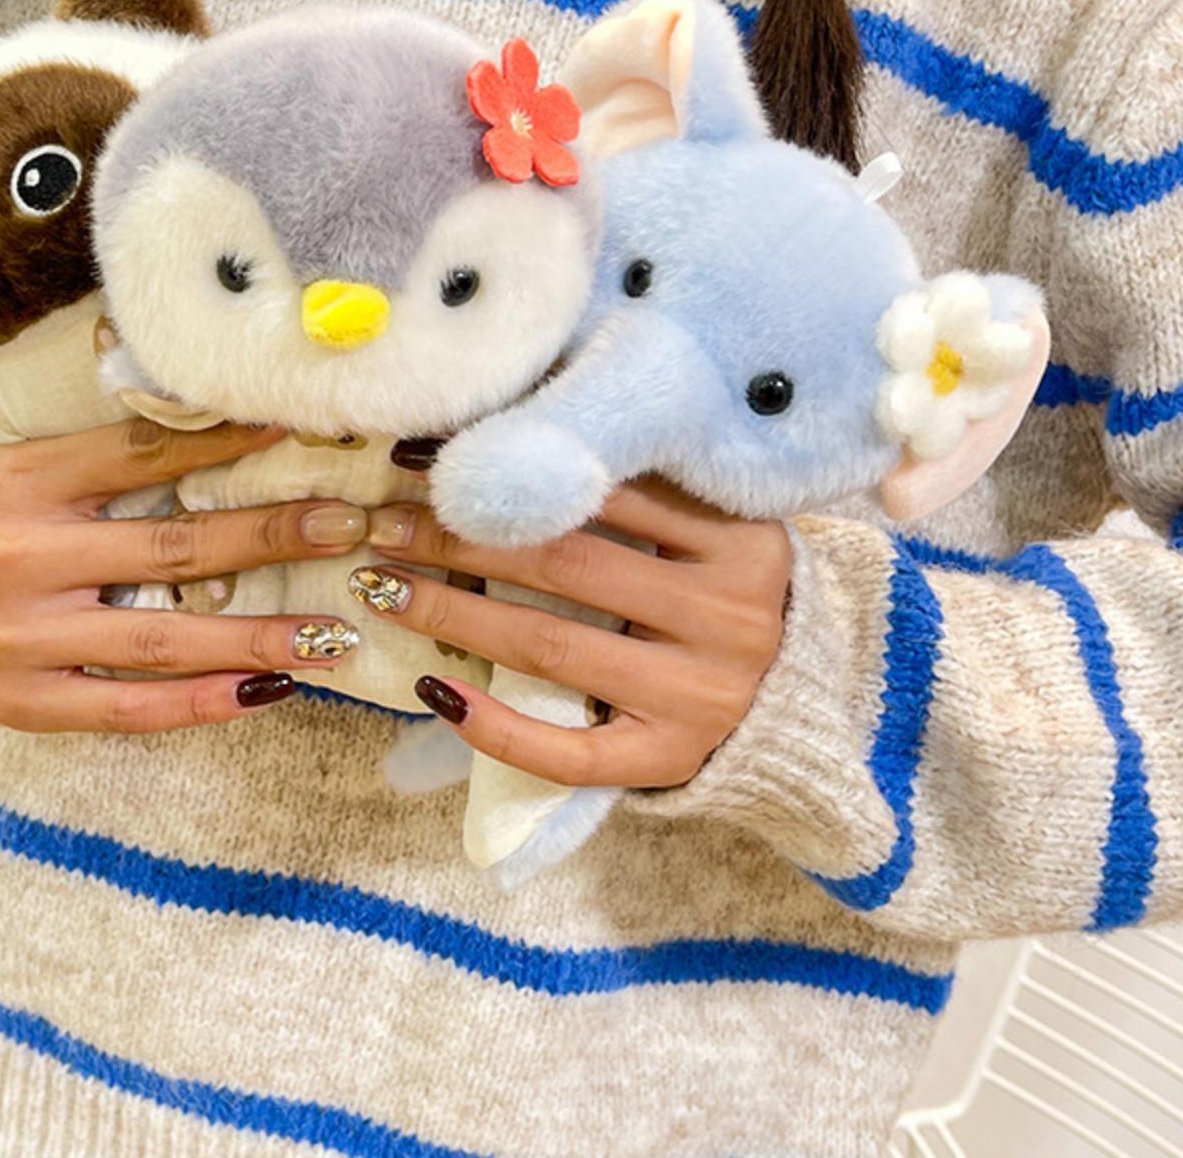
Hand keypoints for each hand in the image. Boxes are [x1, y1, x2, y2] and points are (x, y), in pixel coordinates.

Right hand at [0, 417, 368, 731]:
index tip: (298, 428)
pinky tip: (264, 691)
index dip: (226, 441)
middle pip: (173, 545)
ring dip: (255, 635)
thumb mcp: (26, 465)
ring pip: (163, 636)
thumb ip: (108, 454)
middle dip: (272, 536)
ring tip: (329, 635)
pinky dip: (200, 701)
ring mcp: (24, 636)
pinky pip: (128, 706)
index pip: (144, 454)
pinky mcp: (25, 700)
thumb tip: (224, 424)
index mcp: (26, 481)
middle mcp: (24, 557)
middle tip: (346, 528)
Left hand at [354, 479, 789, 787]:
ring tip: (384, 587)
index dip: (507, 465)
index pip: (607, 489)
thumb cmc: (726, 585)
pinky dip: (495, 723)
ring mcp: (699, 695)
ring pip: (552, 646)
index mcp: (740, 538)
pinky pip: (568, 752)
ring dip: (453, 612)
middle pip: (565, 564)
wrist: (799, 696)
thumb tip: (505, 424)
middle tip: (383, 522)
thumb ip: (638, 477)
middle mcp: (726, 615)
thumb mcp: (710, 519)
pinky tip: (435, 688)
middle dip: (459, 537)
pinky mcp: (667, 758)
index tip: (423, 458)